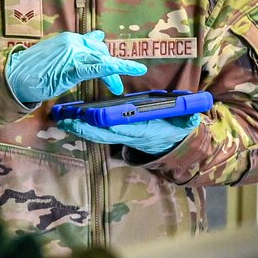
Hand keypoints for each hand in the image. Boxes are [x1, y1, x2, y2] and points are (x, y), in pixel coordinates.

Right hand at [5, 30, 147, 104]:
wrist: (14, 77)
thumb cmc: (34, 69)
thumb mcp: (56, 54)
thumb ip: (75, 48)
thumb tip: (97, 37)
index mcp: (70, 38)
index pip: (95, 45)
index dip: (105, 57)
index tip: (115, 66)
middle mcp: (73, 42)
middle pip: (101, 54)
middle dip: (112, 69)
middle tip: (115, 86)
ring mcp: (72, 54)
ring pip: (102, 61)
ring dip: (114, 74)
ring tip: (119, 88)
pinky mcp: (71, 68)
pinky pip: (95, 69)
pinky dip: (110, 71)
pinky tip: (119, 74)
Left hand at [59, 113, 201, 155]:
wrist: (169, 141)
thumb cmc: (175, 128)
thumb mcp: (184, 124)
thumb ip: (187, 119)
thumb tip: (193, 116)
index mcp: (145, 131)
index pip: (128, 129)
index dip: (114, 126)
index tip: (101, 121)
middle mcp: (130, 136)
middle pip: (105, 134)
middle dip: (88, 129)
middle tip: (70, 121)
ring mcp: (121, 136)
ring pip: (98, 134)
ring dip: (81, 128)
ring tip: (64, 120)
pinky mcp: (115, 134)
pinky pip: (97, 131)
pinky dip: (83, 127)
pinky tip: (70, 119)